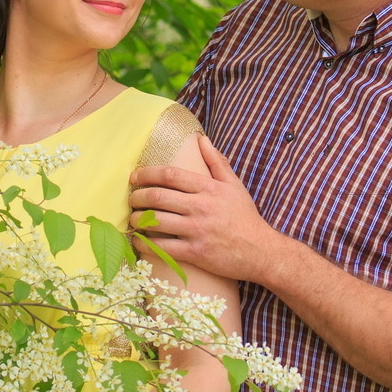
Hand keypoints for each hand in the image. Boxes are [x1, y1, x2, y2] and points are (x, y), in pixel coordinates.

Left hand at [127, 135, 284, 283]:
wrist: (261, 251)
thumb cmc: (245, 217)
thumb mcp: (234, 185)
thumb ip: (216, 162)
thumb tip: (201, 139)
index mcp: (208, 188)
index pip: (170, 175)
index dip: (147, 174)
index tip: (134, 177)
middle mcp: (201, 207)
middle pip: (158, 197)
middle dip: (137, 197)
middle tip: (131, 199)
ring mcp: (197, 230)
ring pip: (156, 222)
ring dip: (138, 220)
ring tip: (133, 220)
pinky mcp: (195, 253)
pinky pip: (163, 248)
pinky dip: (146, 245)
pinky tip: (139, 242)